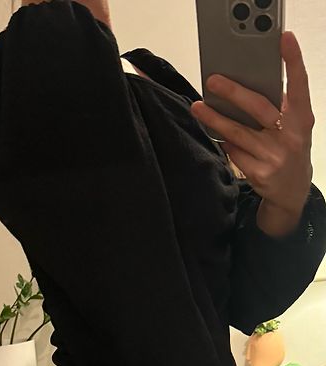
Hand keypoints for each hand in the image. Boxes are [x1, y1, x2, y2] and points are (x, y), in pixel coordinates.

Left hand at [190, 31, 314, 215]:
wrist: (292, 191)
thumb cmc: (288, 148)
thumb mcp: (293, 127)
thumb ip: (279, 108)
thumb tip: (246, 84)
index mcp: (302, 119)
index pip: (300, 86)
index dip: (294, 61)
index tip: (285, 39)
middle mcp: (290, 137)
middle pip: (258, 108)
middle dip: (233, 92)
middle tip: (213, 81)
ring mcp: (275, 157)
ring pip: (238, 133)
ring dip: (215, 119)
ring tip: (198, 107)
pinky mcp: (260, 174)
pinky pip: (235, 153)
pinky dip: (225, 144)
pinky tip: (219, 137)